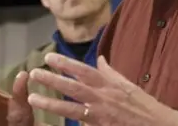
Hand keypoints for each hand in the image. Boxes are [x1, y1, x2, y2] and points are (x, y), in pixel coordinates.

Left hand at [27, 53, 177, 125]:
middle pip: (73, 87)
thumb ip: (111, 73)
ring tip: (33, 97)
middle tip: (34, 73)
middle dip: (53, 79)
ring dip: (51, 103)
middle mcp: (103, 98)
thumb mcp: (128, 85)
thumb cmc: (144, 106)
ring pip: (71, 108)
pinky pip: (81, 124)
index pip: (84, 71)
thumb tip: (100, 59)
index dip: (66, 64)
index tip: (50, 58)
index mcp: (110, 85)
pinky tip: (51, 123)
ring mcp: (101, 115)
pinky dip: (69, 123)